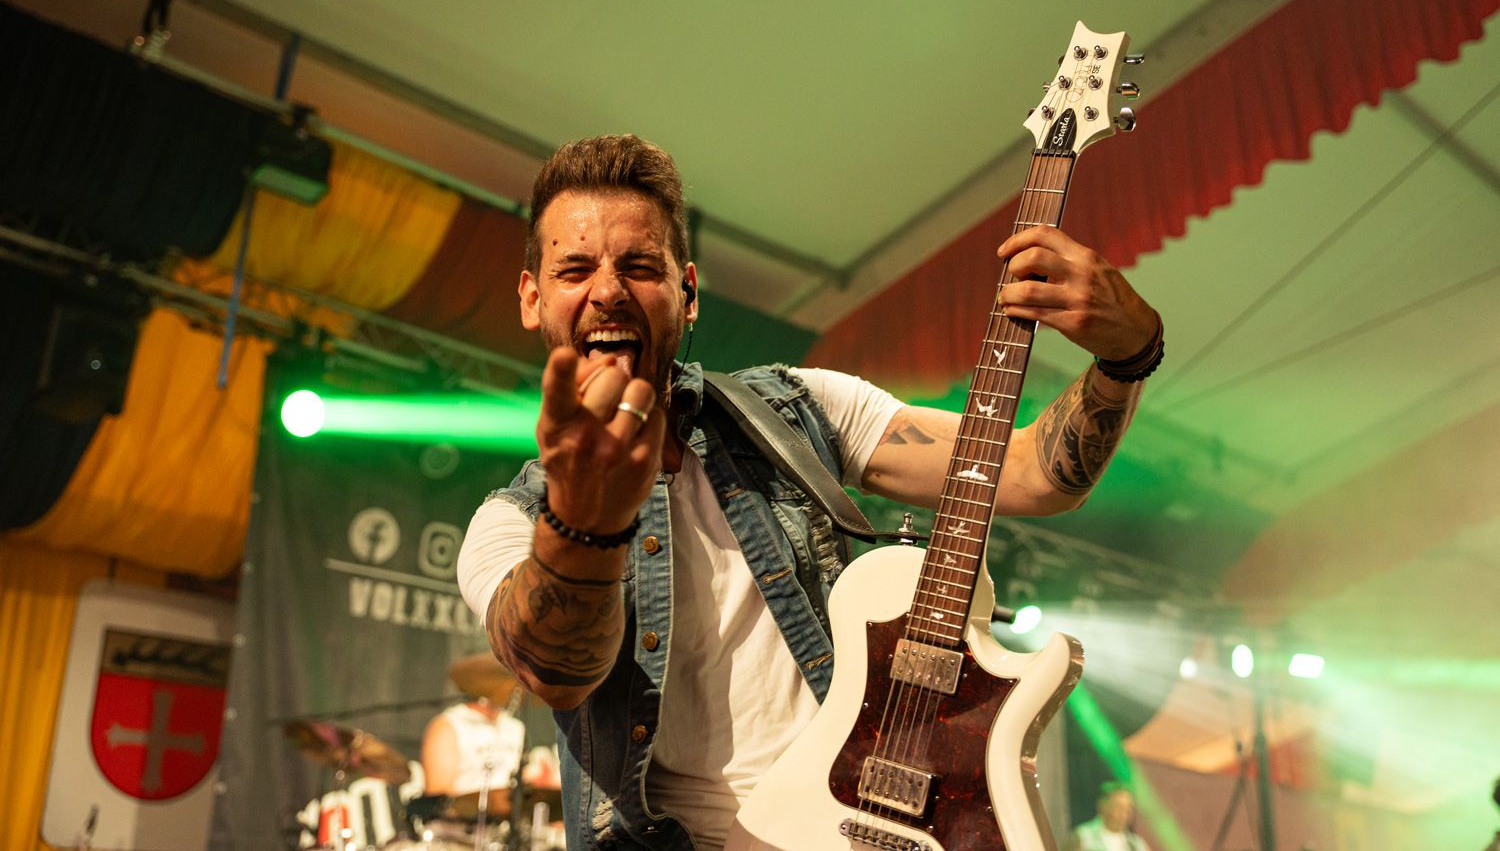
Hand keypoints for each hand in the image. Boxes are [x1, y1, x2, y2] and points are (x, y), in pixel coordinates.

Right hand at [535, 347, 664, 537]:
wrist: (586, 518)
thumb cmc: (569, 459)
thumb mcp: (555, 427)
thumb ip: (572, 388)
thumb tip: (610, 360)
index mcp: (556, 425)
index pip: (556, 391)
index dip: (560, 370)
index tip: (564, 356)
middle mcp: (583, 437)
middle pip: (612, 377)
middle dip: (613, 381)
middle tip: (607, 400)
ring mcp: (616, 450)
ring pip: (641, 390)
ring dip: (636, 396)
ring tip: (625, 414)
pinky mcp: (643, 460)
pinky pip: (657, 414)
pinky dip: (649, 419)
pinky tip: (636, 436)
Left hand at [997, 226, 1158, 360]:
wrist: (1137, 331)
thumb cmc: (1112, 299)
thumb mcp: (1097, 269)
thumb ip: (1069, 261)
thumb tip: (1026, 260)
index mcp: (1086, 256)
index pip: (1045, 234)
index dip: (1018, 240)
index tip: (1004, 251)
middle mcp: (1082, 274)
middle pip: (1032, 258)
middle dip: (1013, 267)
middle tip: (1011, 276)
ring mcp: (1078, 299)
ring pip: (1027, 290)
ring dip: (1007, 294)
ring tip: (1005, 297)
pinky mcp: (1074, 323)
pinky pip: (1034, 314)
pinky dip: (1016, 312)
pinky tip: (1013, 311)